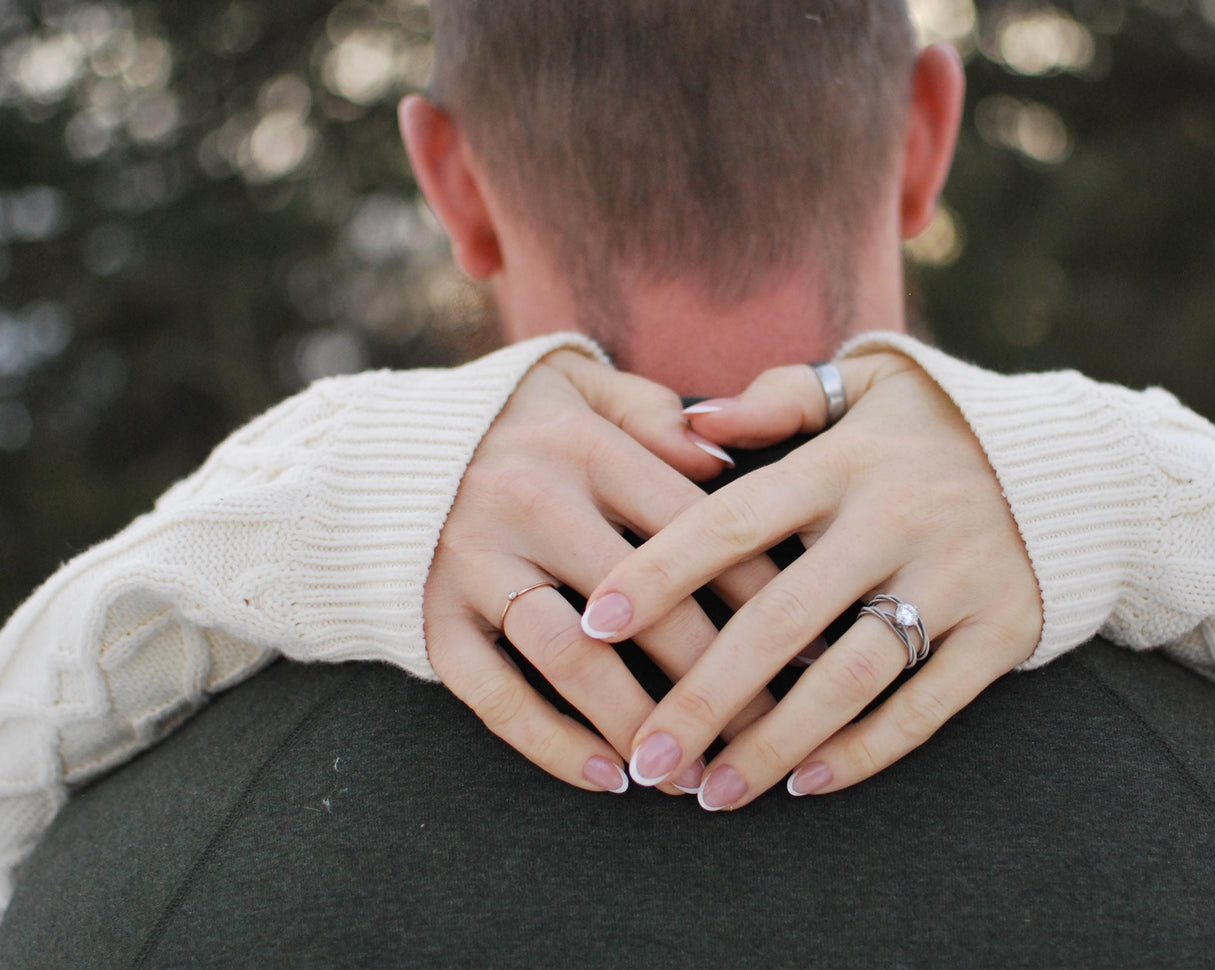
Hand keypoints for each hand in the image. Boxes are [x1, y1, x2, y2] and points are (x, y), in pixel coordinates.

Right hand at [423, 350, 777, 795]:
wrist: (369, 455)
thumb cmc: (506, 426)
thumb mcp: (576, 389)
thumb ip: (651, 415)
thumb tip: (726, 461)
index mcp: (581, 445)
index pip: (696, 527)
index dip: (763, 591)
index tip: (813, 642)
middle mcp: (527, 501)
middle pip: (648, 603)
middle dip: (719, 677)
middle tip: (770, 729)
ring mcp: (472, 564)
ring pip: (573, 659)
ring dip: (640, 724)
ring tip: (693, 772)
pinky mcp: (428, 618)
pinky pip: (493, 695)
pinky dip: (550, 743)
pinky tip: (607, 779)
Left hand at [580, 353, 1042, 807]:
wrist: (1079, 462)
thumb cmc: (940, 426)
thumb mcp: (867, 386)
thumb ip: (779, 400)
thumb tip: (688, 423)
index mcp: (847, 460)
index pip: (733, 520)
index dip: (659, 572)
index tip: (594, 625)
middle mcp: (896, 520)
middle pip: (779, 618)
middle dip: (701, 695)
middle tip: (645, 757)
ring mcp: (955, 578)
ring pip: (847, 677)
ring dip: (773, 743)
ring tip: (710, 795)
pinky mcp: (1004, 630)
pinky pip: (926, 706)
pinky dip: (864, 751)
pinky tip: (803, 785)